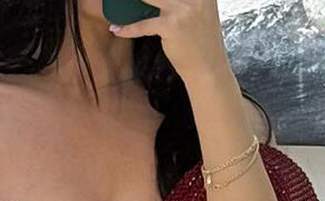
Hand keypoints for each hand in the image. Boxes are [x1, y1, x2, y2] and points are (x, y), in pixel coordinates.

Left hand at [107, 0, 228, 82]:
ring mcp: (183, 9)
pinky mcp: (172, 26)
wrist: (208, 69)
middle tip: (126, 0)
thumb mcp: (198, 10)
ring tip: (117, 3)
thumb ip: (182, 0)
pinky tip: (117, 29)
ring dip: (130, 1)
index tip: (148, 0)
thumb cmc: (200, 41)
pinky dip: (129, 28)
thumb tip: (150, 2)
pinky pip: (143, 24)